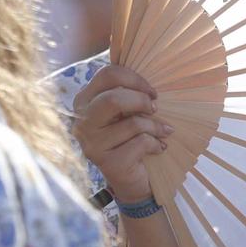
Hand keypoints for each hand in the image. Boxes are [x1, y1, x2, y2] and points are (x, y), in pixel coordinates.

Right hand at [71, 64, 168, 204]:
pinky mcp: (106, 163)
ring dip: (156, 126)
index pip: (108, 74)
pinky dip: (156, 143)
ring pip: (133, 122)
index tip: (151, 91)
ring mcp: (91, 143)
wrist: (132, 179)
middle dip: (142, 100)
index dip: (135, 79)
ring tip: (163, 131)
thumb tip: (153, 68)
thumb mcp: (127, 111)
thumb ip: (129, 91)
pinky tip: (159, 148)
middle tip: (155, 107)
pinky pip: (141, 143)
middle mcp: (82, 121)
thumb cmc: (131, 137)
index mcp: (84, 101)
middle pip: (114, 98)